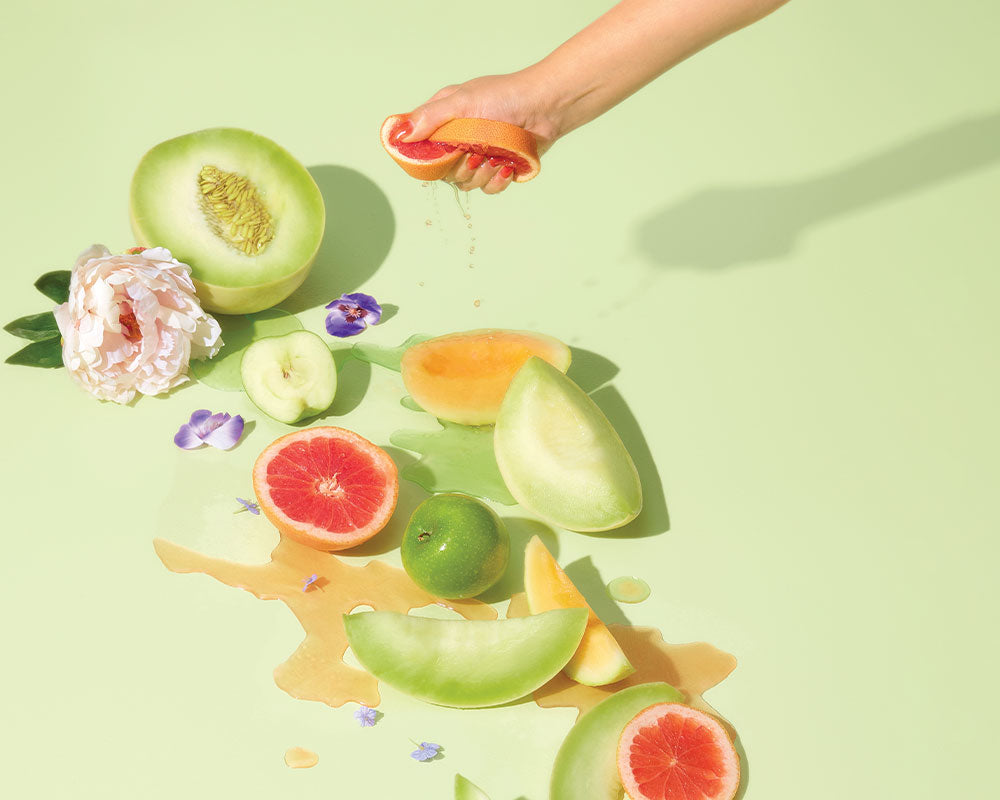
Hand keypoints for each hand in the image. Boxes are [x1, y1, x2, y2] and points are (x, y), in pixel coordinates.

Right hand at [400, 72, 558, 194]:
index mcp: (444, 124)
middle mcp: (459, 142)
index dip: (422, 159)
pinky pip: (489, 188)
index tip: (430, 160)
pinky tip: (506, 167)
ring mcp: (480, 156)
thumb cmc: (504, 95)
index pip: (421, 149)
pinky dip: (496, 181)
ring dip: (480, 175)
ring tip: (496, 158)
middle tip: (474, 154)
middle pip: (444, 172)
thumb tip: (400, 135)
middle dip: (459, 168)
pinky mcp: (499, 169)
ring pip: (466, 183)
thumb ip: (430, 117)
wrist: (545, 106)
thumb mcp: (462, 101)